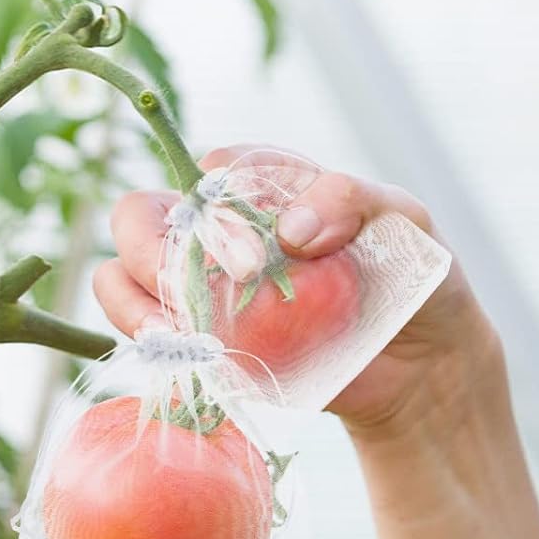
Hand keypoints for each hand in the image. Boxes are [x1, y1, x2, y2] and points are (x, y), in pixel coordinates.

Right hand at [94, 145, 499, 434]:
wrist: (418, 366)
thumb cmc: (411, 277)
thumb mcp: (404, 218)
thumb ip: (353, 197)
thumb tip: (291, 228)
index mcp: (262, 186)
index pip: (210, 172)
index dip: (216, 206)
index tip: (257, 255)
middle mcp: (217, 230)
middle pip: (139, 217)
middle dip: (147, 248)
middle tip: (188, 291)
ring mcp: (199, 289)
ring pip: (121, 278)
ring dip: (134, 303)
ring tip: (178, 332)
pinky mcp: (198, 343)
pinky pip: (146, 337)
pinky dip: (152, 344)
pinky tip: (190, 357)